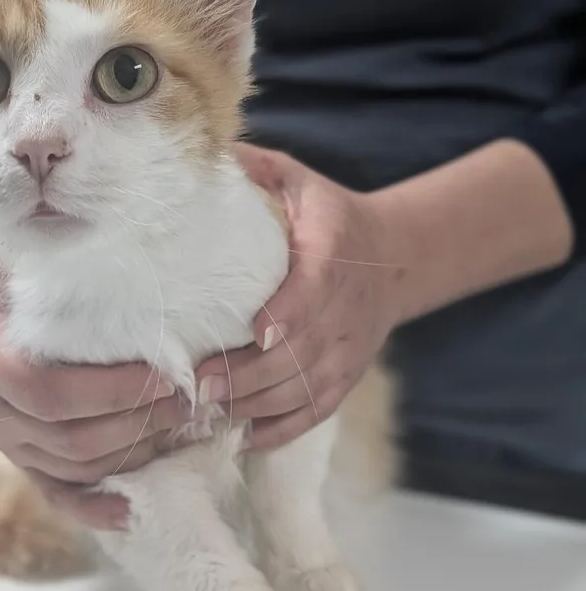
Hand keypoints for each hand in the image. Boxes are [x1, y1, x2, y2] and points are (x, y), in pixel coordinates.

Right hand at [0, 260, 190, 529]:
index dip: (112, 392)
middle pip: (69, 439)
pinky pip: (55, 493)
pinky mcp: (24, 456)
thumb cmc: (28, 267)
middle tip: (189, 401)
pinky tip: (129, 510)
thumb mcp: (36, 248)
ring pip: (72, 467)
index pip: (51, 393)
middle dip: (137, 423)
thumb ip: (60, 242)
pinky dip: (92, 507)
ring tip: (179, 428)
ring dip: (131, 455)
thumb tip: (99, 215)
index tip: (168, 375)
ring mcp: (7, 438)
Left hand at [197, 144, 403, 449]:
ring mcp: (348, 349)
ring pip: (304, 387)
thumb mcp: (299, 180)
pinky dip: (279, 429)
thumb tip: (199, 154)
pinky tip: (239, 436)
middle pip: (303, 350)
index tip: (258, 331)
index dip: (291, 310)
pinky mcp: (345, 376)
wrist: (391, 258)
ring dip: (256, 405)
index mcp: (333, 252)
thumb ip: (256, 169)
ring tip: (204, 414)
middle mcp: (346, 307)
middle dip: (250, 372)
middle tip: (199, 385)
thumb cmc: (328, 215)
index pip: (318, 285)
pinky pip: (314, 410)